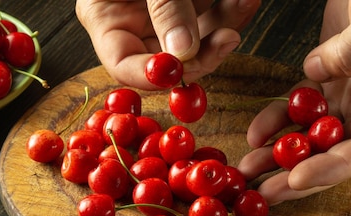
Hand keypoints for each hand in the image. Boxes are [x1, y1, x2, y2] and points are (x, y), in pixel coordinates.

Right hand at [75, 0, 260, 88]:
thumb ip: (164, 7)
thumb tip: (181, 53)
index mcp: (106, 15)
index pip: (123, 63)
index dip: (150, 74)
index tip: (178, 71)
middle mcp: (135, 20)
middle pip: (167, 57)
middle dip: (201, 53)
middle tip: (227, 39)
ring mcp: (166, 12)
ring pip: (199, 39)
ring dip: (226, 26)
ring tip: (244, 3)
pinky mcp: (194, 1)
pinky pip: (215, 15)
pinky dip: (233, 9)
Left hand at [237, 0, 350, 204]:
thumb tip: (318, 75)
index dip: (333, 168)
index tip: (296, 179)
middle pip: (335, 152)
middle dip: (297, 176)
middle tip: (263, 195)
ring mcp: (350, 95)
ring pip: (311, 136)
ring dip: (277, 157)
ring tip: (246, 173)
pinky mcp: (326, 80)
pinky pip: (296, 109)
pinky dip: (274, 122)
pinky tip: (254, 134)